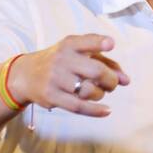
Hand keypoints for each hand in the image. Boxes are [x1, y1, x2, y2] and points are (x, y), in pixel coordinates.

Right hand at [9, 34, 129, 116]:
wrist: (26, 75)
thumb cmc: (61, 63)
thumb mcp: (77, 54)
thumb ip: (104, 62)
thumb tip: (126, 80)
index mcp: (69, 44)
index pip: (86, 41)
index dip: (99, 42)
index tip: (111, 44)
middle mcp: (62, 59)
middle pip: (95, 70)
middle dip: (110, 79)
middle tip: (112, 83)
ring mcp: (55, 78)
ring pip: (88, 90)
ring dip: (100, 94)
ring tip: (99, 92)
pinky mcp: (51, 96)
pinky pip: (78, 106)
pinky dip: (95, 111)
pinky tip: (106, 111)